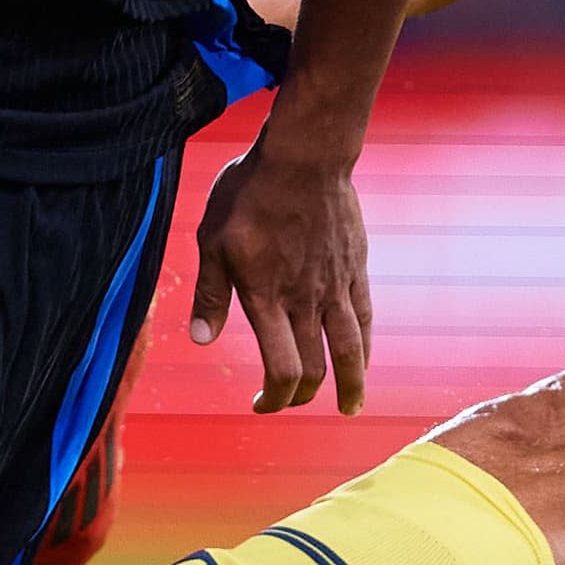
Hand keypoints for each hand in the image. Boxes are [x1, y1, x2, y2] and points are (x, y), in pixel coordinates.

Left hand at [188, 137, 370, 413]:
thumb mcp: (213, 240)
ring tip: (349, 407)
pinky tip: (362, 361)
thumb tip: (200, 340)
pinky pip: (364, 318)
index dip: (276, 398)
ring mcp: (335, 287)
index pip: (282, 369)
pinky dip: (363, 347)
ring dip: (350, 386)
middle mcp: (305, 300)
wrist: (305, 156)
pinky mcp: (355, 270)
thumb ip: (210, 294)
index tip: (262, 404)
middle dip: (302, 397)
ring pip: (350, 351)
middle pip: (315, 369)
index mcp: (267, 297)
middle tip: (289, 402)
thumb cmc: (251, 193)